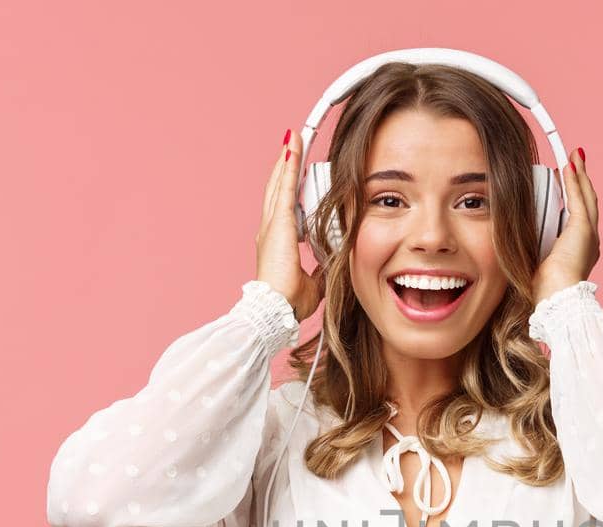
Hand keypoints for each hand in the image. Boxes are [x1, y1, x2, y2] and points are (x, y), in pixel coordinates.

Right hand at [256, 128, 323, 321]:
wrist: (275, 310)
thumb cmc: (287, 303)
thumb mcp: (313, 284)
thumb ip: (321, 271)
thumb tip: (332, 268)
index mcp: (277, 242)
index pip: (285, 207)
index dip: (290, 188)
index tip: (297, 173)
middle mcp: (270, 229)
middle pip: (279, 189)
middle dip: (286, 166)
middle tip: (293, 146)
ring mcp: (272, 224)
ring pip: (280, 183)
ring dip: (287, 159)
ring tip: (294, 139)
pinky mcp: (278, 223)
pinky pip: (285, 187)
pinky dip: (289, 166)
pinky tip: (293, 147)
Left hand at [531, 146, 599, 304]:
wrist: (558, 300)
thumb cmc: (545, 292)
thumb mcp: (535, 265)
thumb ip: (531, 250)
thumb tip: (514, 242)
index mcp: (579, 250)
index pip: (577, 216)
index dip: (573, 196)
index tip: (565, 181)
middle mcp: (589, 241)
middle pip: (586, 202)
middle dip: (580, 181)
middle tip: (574, 162)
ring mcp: (589, 235)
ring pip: (586, 197)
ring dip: (579, 175)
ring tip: (574, 158)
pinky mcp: (583, 230)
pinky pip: (578, 199)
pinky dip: (574, 181)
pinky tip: (568, 166)